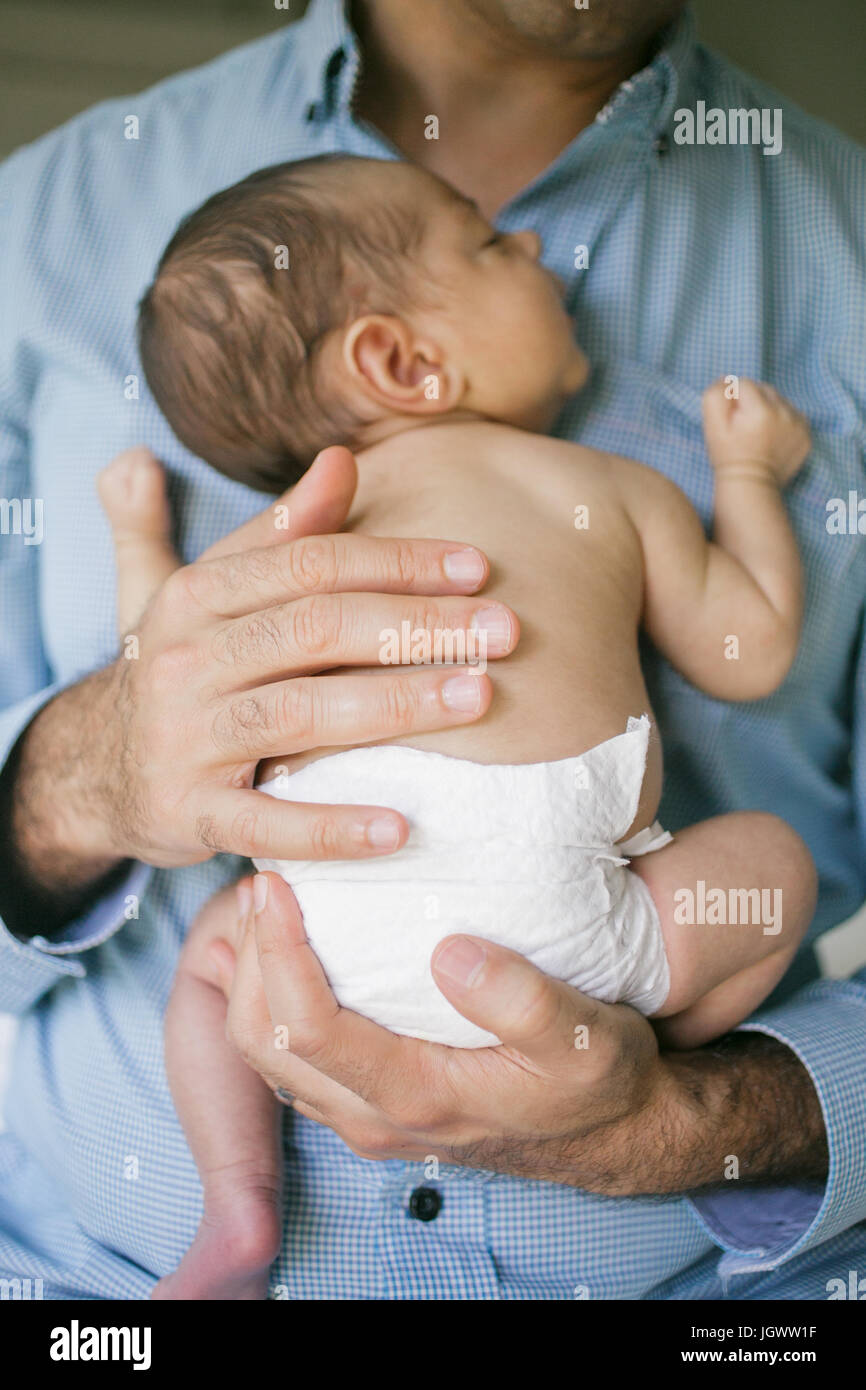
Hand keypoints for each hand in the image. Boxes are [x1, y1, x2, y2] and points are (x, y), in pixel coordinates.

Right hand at [11, 445, 517, 887]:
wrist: (97, 767)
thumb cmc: (180, 668)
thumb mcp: (206, 590)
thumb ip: (273, 529)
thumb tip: (341, 458)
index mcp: (197, 596)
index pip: (310, 562)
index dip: (397, 560)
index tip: (477, 565)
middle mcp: (186, 660)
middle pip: (315, 629)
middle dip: (416, 624)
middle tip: (502, 630)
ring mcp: (184, 739)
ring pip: (301, 714)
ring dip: (396, 705)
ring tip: (478, 697)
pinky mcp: (189, 814)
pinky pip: (266, 823)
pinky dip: (330, 829)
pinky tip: (399, 830)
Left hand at [214, 873, 689, 1192]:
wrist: (611, 1134)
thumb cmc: (598, 1084)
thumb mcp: (586, 1040)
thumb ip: (525, 1001)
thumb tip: (450, 951)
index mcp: (415, 1095)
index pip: (307, 1027)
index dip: (276, 952)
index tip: (276, 885)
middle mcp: (374, 1115)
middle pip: (261, 1043)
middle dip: (246, 960)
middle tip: (263, 884)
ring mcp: (369, 1115)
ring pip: (268, 1056)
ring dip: (253, 980)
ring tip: (270, 907)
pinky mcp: (375, 1104)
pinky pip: (294, 1058)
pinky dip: (275, 1000)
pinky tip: (295, 950)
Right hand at [702, 377, 810, 485]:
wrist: (751, 486)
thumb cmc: (728, 456)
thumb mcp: (711, 425)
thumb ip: (716, 395)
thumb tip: (728, 381)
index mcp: (760, 409)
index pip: (744, 384)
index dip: (733, 400)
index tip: (732, 420)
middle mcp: (784, 412)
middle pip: (765, 389)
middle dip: (752, 402)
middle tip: (744, 426)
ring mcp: (799, 424)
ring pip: (779, 401)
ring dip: (768, 410)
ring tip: (758, 432)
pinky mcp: (806, 435)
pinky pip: (793, 416)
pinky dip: (782, 422)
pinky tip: (772, 437)